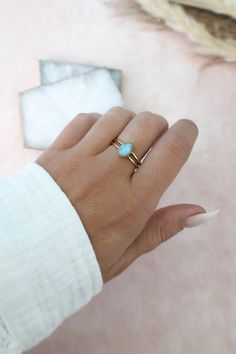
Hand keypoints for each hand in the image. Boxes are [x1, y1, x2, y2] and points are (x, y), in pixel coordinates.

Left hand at [36, 107, 204, 281]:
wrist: (29, 255)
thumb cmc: (82, 257)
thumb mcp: (128, 252)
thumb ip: (164, 227)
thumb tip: (202, 213)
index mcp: (133, 202)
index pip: (172, 150)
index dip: (186, 132)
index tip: (187, 130)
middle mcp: (110, 174)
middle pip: (148, 124)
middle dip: (159, 126)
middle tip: (154, 141)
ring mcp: (81, 159)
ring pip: (117, 116)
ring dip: (129, 122)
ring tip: (125, 140)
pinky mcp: (56, 152)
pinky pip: (85, 119)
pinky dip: (98, 122)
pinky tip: (98, 139)